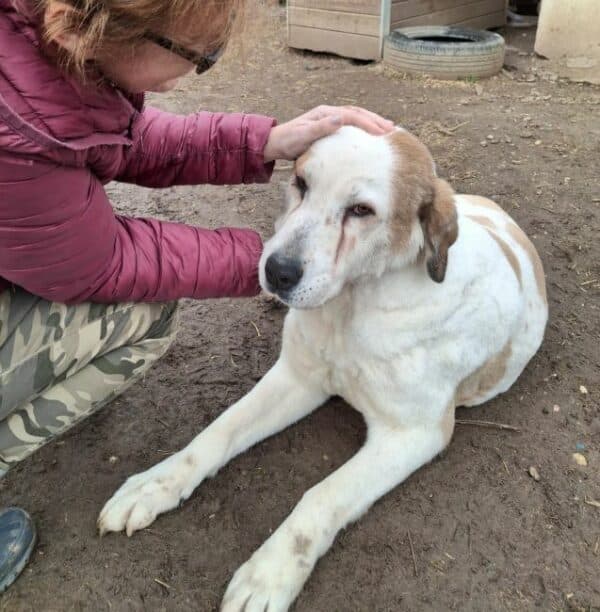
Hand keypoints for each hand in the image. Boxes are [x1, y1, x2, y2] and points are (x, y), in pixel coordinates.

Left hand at [263, 105, 394, 161]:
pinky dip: (363, 128)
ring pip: (356, 117)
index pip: (352, 116)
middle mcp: (329, 113)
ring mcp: (330, 119)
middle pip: (358, 113)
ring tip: (388, 130)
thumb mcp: (302, 136)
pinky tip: (370, 135)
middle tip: (392, 131)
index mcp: (325, 113)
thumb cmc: (288, 142)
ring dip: (373, 122)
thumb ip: (321, 128)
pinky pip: (351, 125)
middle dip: (376, 121)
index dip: (368, 123)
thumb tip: (340, 118)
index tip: (381, 134)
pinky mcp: (329, 127)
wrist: (275, 143)